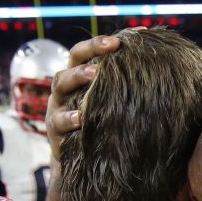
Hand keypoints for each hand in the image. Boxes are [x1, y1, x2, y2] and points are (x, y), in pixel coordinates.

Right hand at [45, 35, 122, 156]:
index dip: (97, 44)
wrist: (82, 159)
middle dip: (88, 55)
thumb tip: (145, 48)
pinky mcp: (56, 131)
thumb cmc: (98, 120)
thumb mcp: (106, 97)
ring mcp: (57, 107)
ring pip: (60, 86)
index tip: (118, 41)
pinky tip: (81, 118)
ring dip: (77, 77)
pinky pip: (59, 121)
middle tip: (107, 52)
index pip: (82, 52)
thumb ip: (120, 76)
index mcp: (77, 76)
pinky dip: (69, 118)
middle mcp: (64, 88)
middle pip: (71, 63)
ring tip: (93, 74)